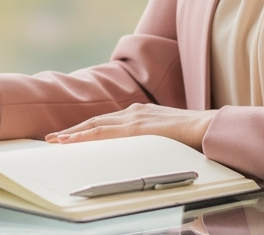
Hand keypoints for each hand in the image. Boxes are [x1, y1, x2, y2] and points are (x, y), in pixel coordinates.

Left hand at [46, 103, 216, 150]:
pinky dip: (85, 137)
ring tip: (55, 141)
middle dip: (74, 130)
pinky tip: (71, 142)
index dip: (87, 129)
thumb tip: (146, 151)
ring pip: (96, 126)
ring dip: (74, 133)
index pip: (107, 122)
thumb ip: (153, 140)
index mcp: (141, 114)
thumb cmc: (193, 136)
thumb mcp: (167, 135)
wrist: (209, 128)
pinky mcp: (136, 128)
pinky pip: (104, 133)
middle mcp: (134, 112)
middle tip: (53, 138)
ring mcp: (134, 118)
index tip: (71, 135)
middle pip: (97, 122)